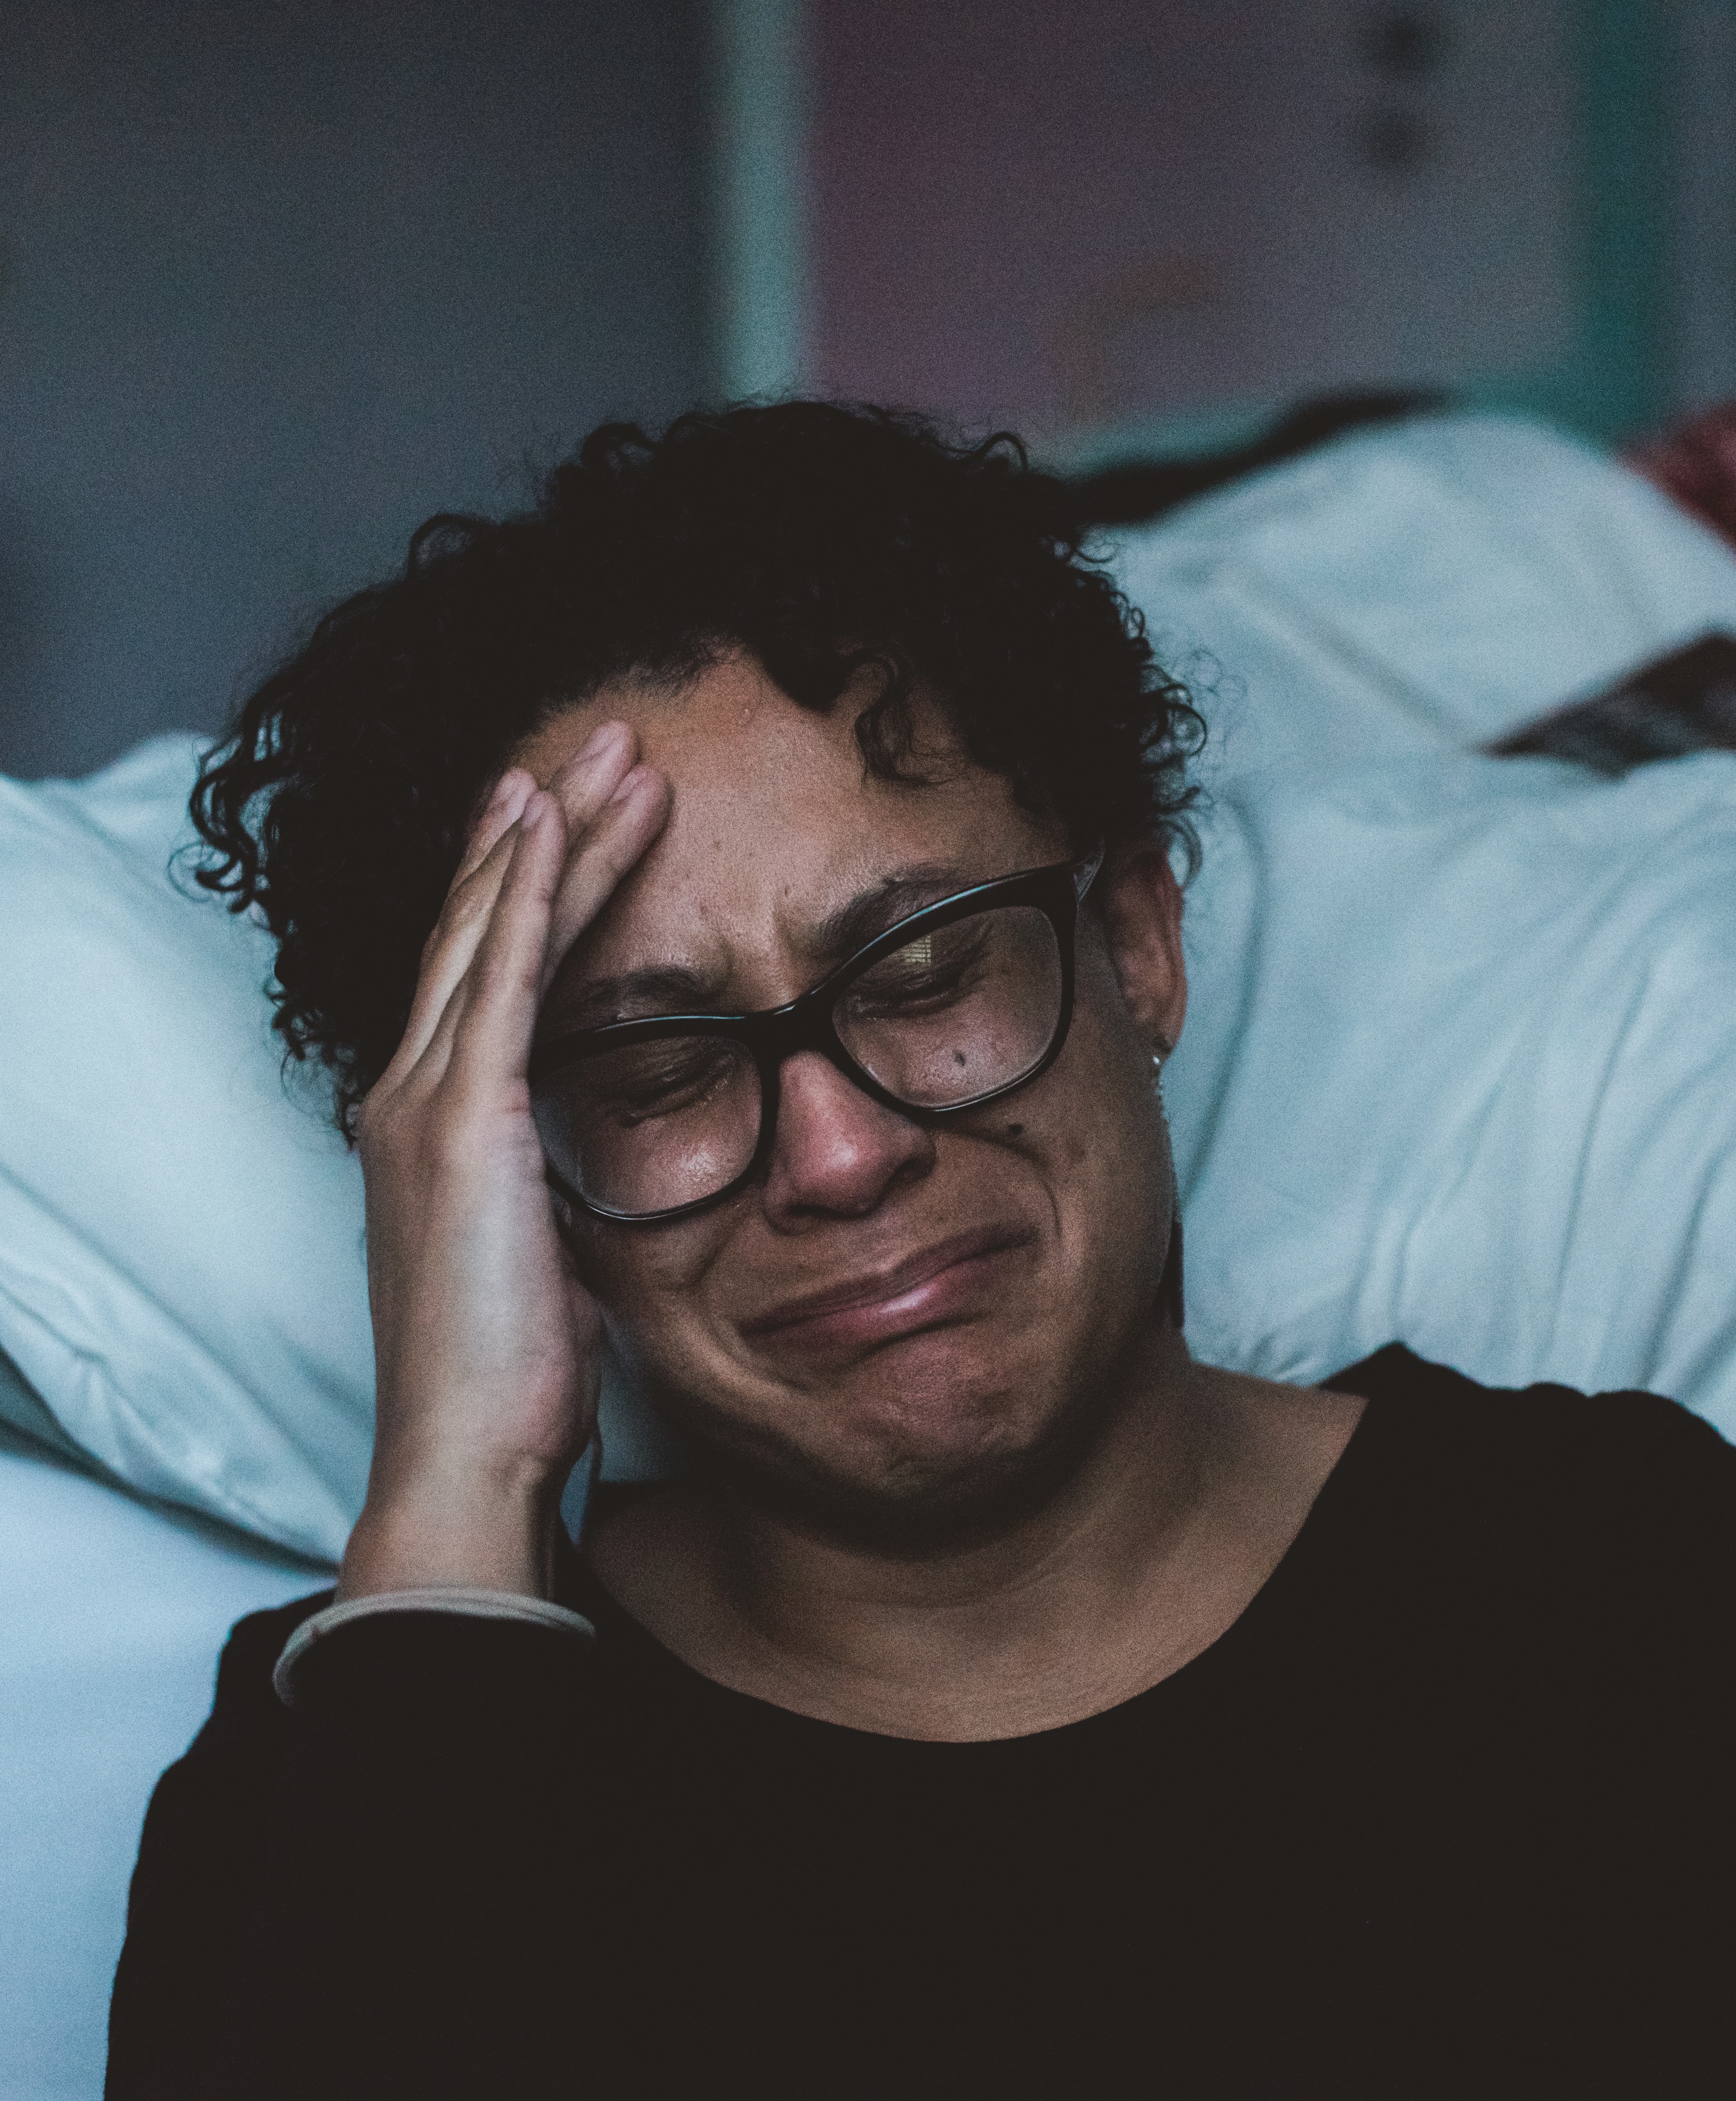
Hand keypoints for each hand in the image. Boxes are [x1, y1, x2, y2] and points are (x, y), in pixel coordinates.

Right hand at [340, 722, 670, 1601]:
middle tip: (604, 743)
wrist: (471, 1452)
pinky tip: (558, 824)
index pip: (483, 971)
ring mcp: (428, 1101)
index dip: (526, 883)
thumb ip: (553, 1184)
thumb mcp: (544, 1250)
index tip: (575, 812)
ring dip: (555, 832)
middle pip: (481, 925)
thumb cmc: (514, 1373)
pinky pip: (502, 977)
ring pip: (496, 928)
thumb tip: (594, 1159)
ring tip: (613, 753)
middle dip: (545, 827)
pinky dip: (530, 892)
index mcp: (436, 1125)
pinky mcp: (464, 1119)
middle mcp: (412, 1093)